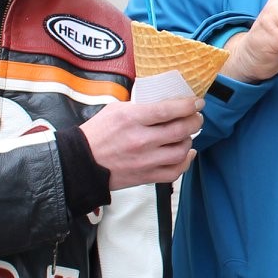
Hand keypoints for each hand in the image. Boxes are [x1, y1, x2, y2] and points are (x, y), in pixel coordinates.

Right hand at [81, 96, 204, 189]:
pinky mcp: (146, 177)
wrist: (81, 162)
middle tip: (196, 117)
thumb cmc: (98, 133)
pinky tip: (186, 154)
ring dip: (189, 140)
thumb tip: (167, 101)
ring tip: (186, 134)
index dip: (188, 105)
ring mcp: (145, 161)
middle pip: (181, 130)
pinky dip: (185, 162)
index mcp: (132, 119)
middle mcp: (141, 140)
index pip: (169, 110)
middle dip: (195, 121)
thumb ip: (141, 106)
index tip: (197, 102)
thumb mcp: (116, 109)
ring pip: (181, 151)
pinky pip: (174, 172)